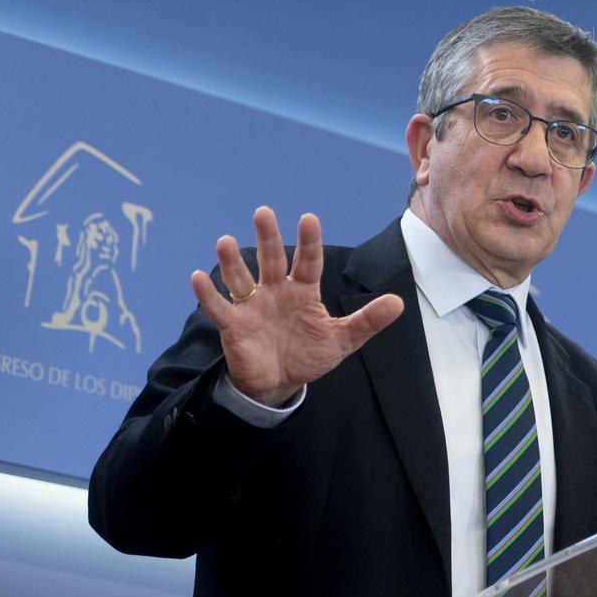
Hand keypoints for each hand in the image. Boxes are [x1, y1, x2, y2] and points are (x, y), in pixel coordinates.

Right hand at [191, 206, 403, 405]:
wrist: (280, 383)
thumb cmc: (309, 355)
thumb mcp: (342, 340)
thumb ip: (366, 321)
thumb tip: (398, 303)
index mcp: (303, 291)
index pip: (308, 262)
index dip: (308, 242)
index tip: (309, 218)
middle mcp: (275, 291)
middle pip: (270, 260)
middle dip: (267, 238)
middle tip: (263, 213)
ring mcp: (253, 306)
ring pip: (241, 278)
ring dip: (232, 261)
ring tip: (226, 241)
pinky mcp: (234, 326)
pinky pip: (219, 307)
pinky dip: (208, 294)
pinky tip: (197, 277)